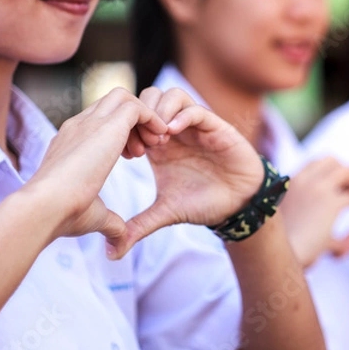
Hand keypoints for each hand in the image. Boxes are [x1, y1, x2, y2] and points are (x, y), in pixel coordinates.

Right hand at [23, 88, 167, 248]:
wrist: (45, 207)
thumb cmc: (61, 216)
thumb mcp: (92, 216)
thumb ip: (109, 223)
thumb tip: (118, 243)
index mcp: (70, 143)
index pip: (98, 121)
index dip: (121, 135)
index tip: (134, 157)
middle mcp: (79, 126)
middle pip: (111, 103)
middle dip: (134, 122)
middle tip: (147, 149)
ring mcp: (90, 122)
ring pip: (123, 97)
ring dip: (144, 117)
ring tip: (156, 144)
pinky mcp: (106, 125)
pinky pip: (136, 106)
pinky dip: (152, 118)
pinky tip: (159, 140)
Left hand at [111, 87, 264, 257]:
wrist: (237, 206)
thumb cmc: (202, 203)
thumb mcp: (165, 213)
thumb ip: (138, 226)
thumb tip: (111, 254)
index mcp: (158, 145)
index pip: (134, 119)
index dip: (126, 130)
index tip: (127, 157)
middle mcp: (174, 130)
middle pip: (148, 98)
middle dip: (140, 117)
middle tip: (141, 146)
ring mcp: (194, 126)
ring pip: (170, 95)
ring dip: (159, 112)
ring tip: (157, 140)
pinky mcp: (214, 126)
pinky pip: (194, 108)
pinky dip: (181, 116)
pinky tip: (172, 135)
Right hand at [280, 157, 348, 267]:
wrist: (278, 256)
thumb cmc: (285, 244)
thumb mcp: (293, 223)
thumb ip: (308, 218)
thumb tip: (319, 226)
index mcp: (292, 182)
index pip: (316, 163)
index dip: (332, 170)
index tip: (343, 183)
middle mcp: (303, 181)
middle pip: (333, 162)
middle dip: (347, 172)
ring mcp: (317, 189)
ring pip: (347, 172)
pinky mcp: (330, 204)